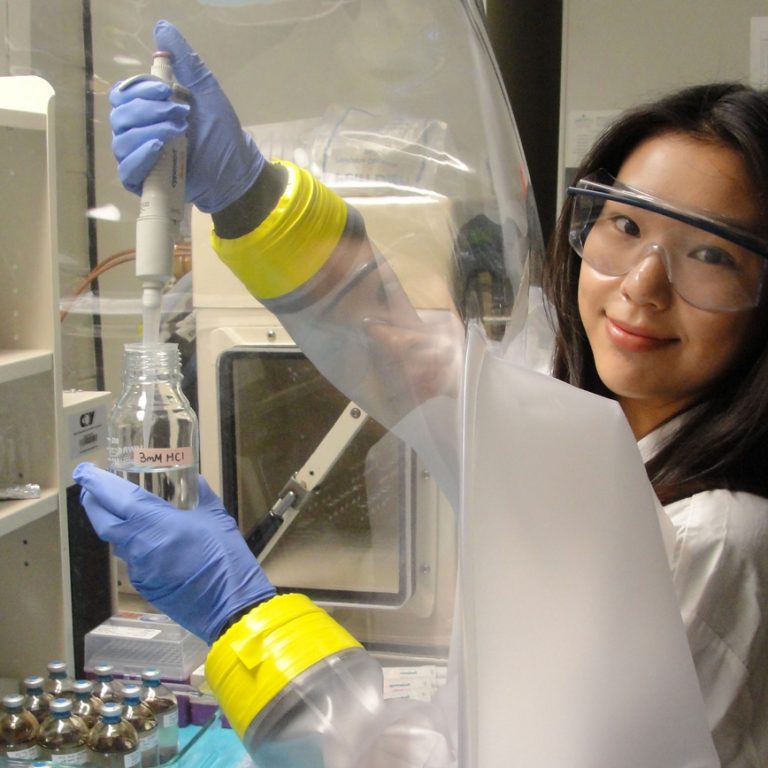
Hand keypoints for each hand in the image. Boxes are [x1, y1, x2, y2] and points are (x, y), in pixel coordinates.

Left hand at [73, 463, 275, 643]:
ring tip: (119, 510)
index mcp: (155, 524)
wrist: (229, 605)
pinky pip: (132, 559)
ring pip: (116, 542)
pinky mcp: (145, 586)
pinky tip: (146, 539)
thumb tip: (194, 478)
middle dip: (93, 503)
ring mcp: (139, 569)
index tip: (84, 471)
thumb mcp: (217, 517)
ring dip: (113, 524)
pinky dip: (132, 544)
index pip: (116, 499)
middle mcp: (139, 546)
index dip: (96, 484)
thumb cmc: (226, 557)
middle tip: (92, 488)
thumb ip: (201, 494)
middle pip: (103, 522)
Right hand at [109, 19, 265, 211]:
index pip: (124, 93)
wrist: (236, 171)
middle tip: (180, 114)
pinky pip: (127, 170)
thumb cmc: (220, 132)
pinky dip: (140, 157)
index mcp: (147, 108)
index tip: (166, 90)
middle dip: (149, 111)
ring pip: (122, 141)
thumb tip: (163, 28)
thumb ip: (185, 61)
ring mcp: (140, 157)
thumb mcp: (205, 91)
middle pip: (120, 116)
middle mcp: (138, 131)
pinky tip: (158, 147)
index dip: (140, 89)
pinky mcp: (144, 181)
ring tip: (178, 132)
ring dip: (148, 131)